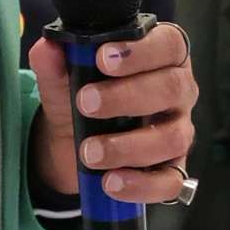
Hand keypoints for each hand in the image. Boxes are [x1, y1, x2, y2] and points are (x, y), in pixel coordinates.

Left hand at [29, 21, 195, 204]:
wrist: (74, 141)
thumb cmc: (83, 96)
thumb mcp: (62, 77)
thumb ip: (54, 60)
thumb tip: (50, 48)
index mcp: (161, 57)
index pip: (168, 44)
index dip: (141, 51)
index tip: (102, 58)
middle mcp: (178, 91)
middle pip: (172, 88)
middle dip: (127, 96)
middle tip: (85, 103)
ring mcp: (179, 130)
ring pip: (172, 137)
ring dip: (128, 146)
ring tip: (90, 152)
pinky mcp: (173, 168)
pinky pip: (170, 181)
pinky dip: (141, 185)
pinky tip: (112, 182)